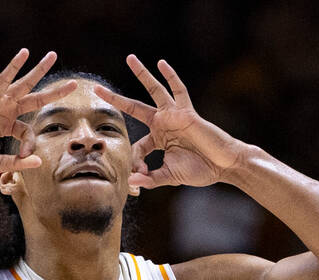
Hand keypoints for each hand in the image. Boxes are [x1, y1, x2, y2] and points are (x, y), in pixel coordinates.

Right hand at [0, 49, 76, 174]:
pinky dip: (14, 65)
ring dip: (39, 70)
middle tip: (75, 84)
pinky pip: (4, 79)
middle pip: (35, 99)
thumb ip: (17, 162)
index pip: (28, 131)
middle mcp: (5, 112)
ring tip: (52, 55)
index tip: (25, 156)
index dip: (30, 144)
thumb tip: (39, 162)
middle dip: (55, 92)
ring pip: (24, 84)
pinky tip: (24, 53)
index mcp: (5, 127)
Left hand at [94, 55, 246, 190]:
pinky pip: (178, 90)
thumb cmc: (199, 170)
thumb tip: (132, 181)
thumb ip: (150, 179)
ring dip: (142, 74)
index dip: (134, 162)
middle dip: (114, 99)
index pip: (136, 147)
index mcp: (157, 140)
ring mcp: (173, 115)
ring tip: (130, 58)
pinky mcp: (186, 112)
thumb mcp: (170, 177)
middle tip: (96, 89)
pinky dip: (171, 77)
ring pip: (154, 91)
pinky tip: (161, 63)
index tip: (138, 175)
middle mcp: (163, 124)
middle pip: (133, 108)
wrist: (223, 165)